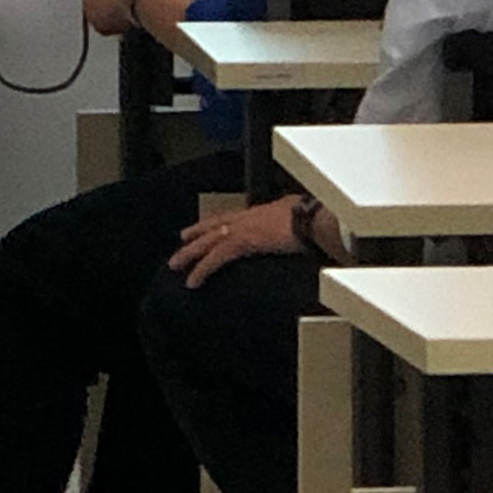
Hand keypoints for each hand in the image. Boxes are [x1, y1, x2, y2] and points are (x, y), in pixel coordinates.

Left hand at [168, 195, 306, 287]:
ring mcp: (244, 227)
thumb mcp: (303, 218)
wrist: (316, 219)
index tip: (205, 227)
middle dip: (197, 233)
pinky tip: (193, 280)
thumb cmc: (316, 219)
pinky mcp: (243, 241)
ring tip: (175, 265)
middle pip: (215, 225)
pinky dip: (202, 269)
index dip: (217, 222)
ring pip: (209, 241)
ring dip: (190, 253)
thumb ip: (297, 225)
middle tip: (182, 240)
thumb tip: (304, 231)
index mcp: (262, 212)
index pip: (232, 217)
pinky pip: (216, 257)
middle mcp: (248, 217)